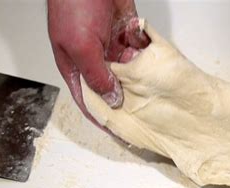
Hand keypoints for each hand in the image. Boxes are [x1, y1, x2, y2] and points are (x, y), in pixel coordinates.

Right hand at [47, 0, 148, 119]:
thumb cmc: (73, 4)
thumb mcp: (81, 47)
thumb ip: (97, 75)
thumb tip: (112, 99)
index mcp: (74, 66)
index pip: (89, 100)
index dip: (102, 118)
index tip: (119, 133)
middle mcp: (93, 60)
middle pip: (111, 89)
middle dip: (125, 103)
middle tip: (144, 117)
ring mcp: (110, 47)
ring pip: (127, 73)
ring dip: (139, 83)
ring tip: (155, 98)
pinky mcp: (125, 33)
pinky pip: (139, 53)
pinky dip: (146, 60)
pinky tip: (157, 71)